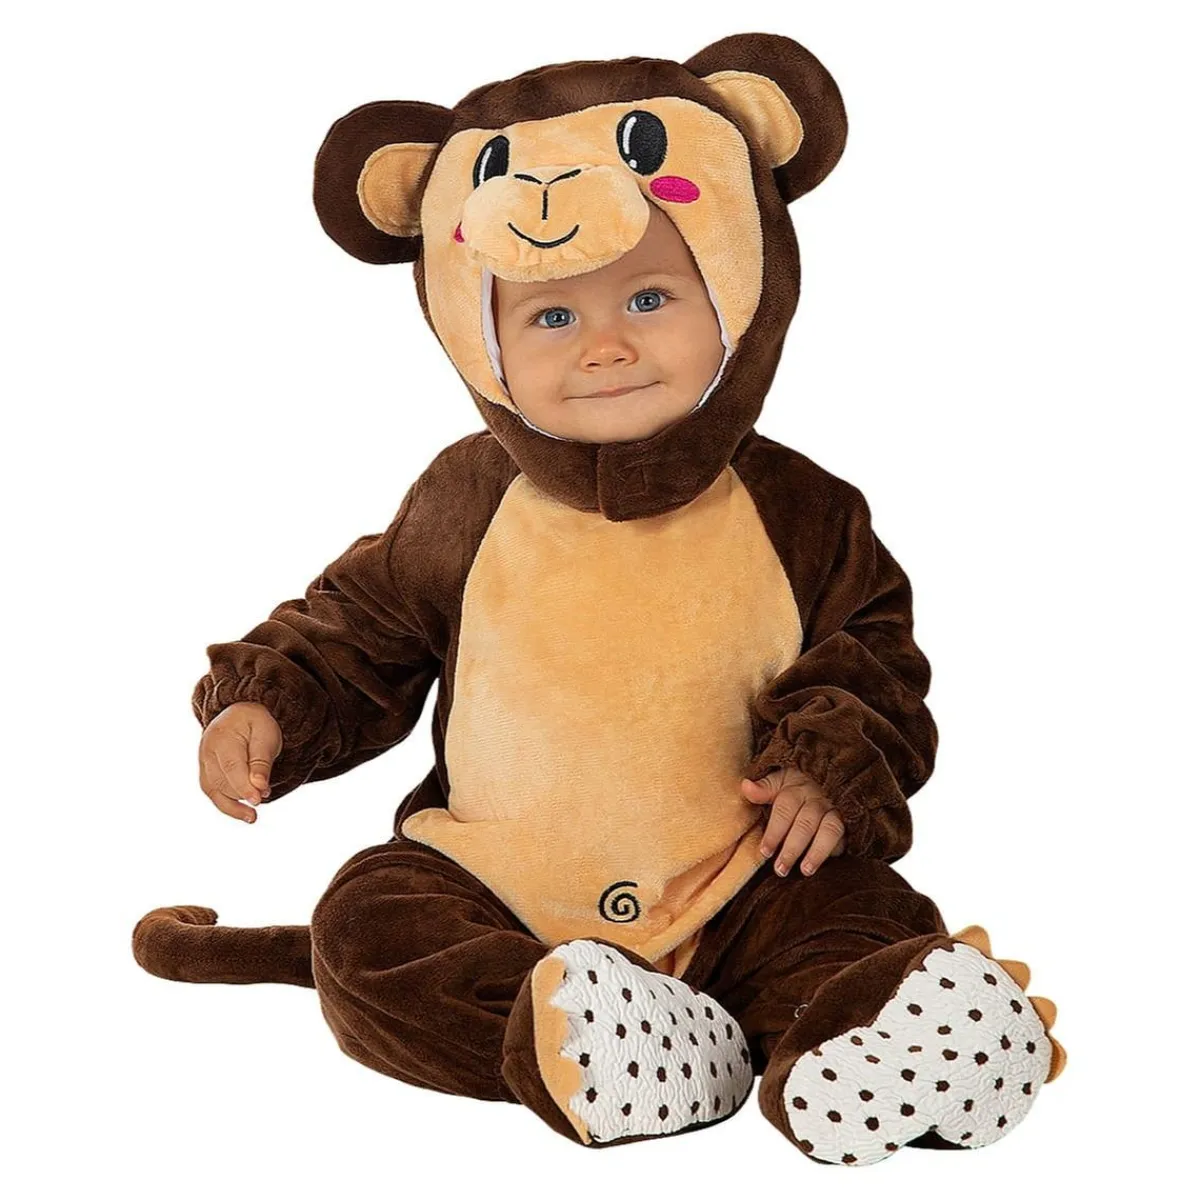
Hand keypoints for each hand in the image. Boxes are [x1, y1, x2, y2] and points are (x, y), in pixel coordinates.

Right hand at [198, 701, 281, 822]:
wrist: (241, 712)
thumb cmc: (257, 723)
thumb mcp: (266, 735)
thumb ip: (262, 761)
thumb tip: (259, 787)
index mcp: (222, 737)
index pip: (231, 767)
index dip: (244, 787)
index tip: (258, 800)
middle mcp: (207, 751)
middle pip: (222, 781)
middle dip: (243, 794)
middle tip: (265, 795)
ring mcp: (203, 762)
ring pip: (214, 790)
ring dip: (234, 805)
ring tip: (253, 815)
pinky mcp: (206, 772)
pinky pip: (212, 792)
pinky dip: (227, 805)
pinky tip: (243, 812)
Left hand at [741, 766, 845, 876]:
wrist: (817, 792)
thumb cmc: (788, 794)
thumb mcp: (774, 786)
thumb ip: (762, 789)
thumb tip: (745, 786)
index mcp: (795, 787)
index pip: (785, 806)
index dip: (775, 831)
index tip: (765, 852)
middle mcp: (815, 798)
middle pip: (806, 822)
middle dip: (792, 848)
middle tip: (780, 869)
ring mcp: (831, 810)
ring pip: (827, 830)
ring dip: (816, 852)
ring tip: (804, 871)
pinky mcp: (843, 824)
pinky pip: (840, 836)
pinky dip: (830, 851)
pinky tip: (819, 865)